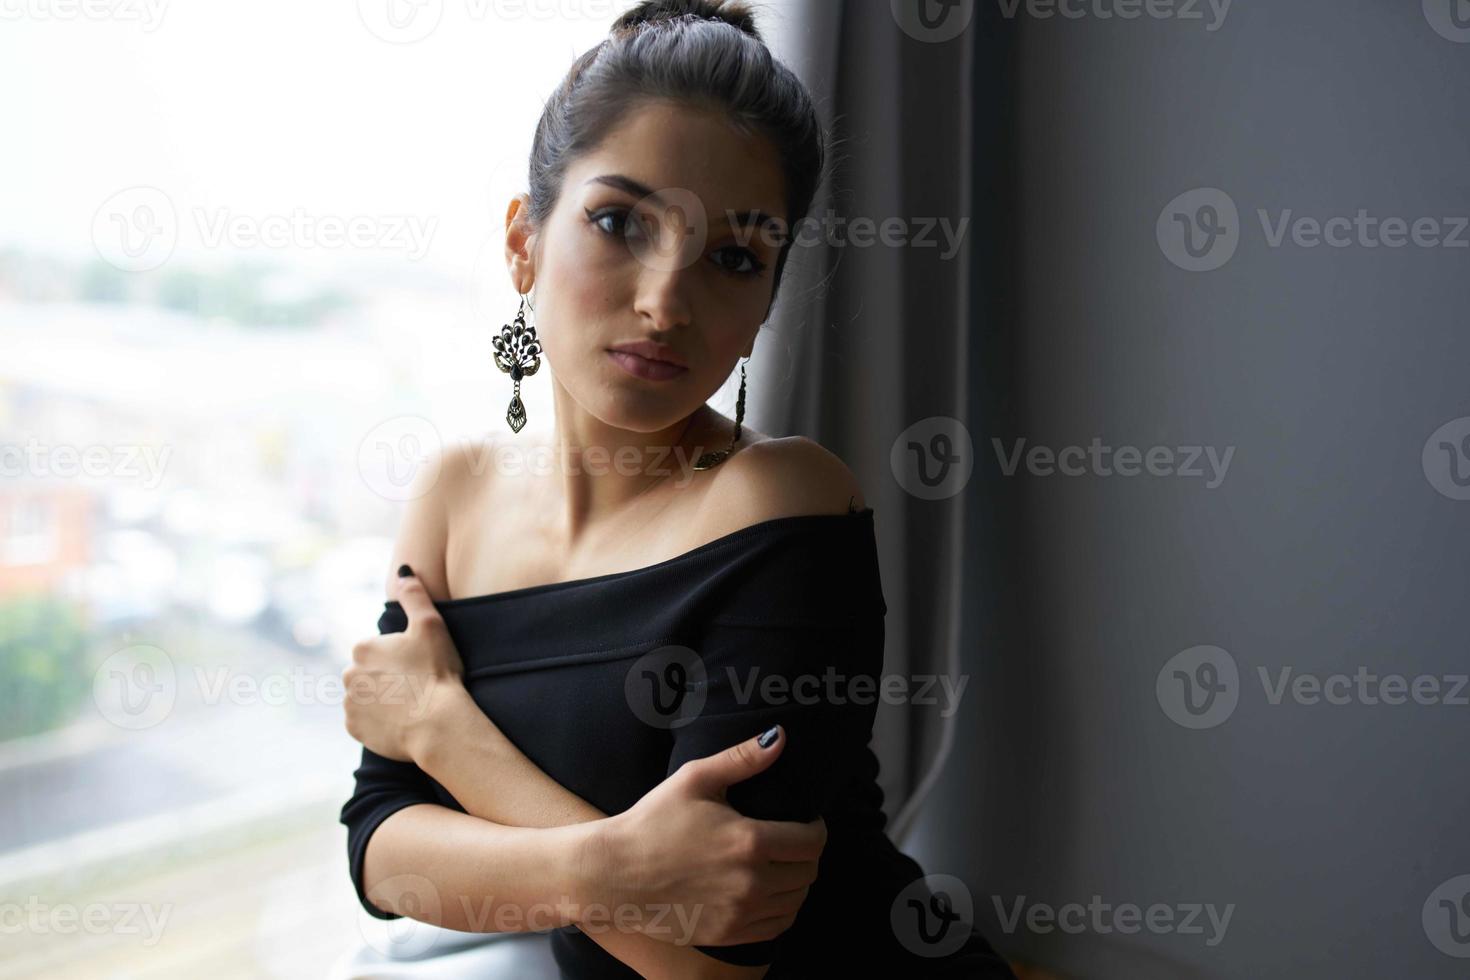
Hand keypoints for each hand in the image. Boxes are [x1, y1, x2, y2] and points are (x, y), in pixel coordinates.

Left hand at [342, 568, 466, 762]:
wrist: (438, 724)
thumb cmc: (436, 672)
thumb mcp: (431, 625)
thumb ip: (414, 595)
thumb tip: (403, 570)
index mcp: (362, 647)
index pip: (379, 649)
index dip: (401, 657)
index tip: (419, 667)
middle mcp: (347, 674)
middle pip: (369, 673)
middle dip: (387, 678)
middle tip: (416, 686)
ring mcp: (349, 704)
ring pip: (366, 697)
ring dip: (382, 700)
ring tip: (411, 706)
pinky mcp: (355, 729)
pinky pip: (365, 722)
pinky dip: (379, 722)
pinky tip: (401, 722)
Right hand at [584, 725, 826, 946]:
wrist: (613, 873)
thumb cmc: (652, 821)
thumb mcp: (695, 779)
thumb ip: (742, 758)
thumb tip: (779, 737)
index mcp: (750, 841)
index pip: (813, 840)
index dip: (817, 827)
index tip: (807, 820)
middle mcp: (752, 882)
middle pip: (809, 872)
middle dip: (808, 854)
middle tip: (793, 841)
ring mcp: (740, 913)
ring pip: (796, 902)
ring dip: (797, 883)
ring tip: (782, 866)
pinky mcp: (728, 934)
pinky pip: (776, 927)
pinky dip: (782, 910)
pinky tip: (769, 894)